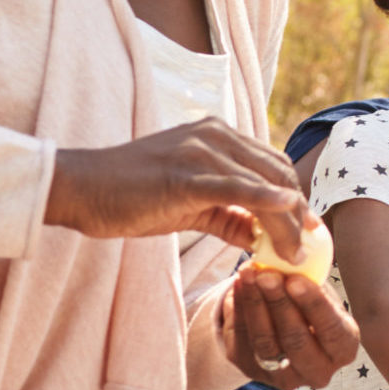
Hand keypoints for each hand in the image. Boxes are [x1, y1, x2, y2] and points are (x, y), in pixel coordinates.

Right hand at [48, 118, 310, 257]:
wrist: (81, 188)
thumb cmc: (130, 196)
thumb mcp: (188, 204)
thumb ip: (228, 215)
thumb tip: (261, 238)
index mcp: (217, 136)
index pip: (273, 165)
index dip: (296, 198)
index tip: (307, 229)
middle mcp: (214, 135)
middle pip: (277, 174)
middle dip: (298, 213)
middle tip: (305, 247)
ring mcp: (200, 151)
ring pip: (264, 184)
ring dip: (287, 222)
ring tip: (292, 253)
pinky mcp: (186, 175)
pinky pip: (237, 188)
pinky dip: (266, 201)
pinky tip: (287, 213)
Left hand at [219, 266, 360, 389]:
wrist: (286, 326)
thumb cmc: (310, 305)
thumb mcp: (320, 294)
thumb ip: (310, 283)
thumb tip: (291, 263)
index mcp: (343, 350)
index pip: (331, 330)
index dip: (313, 305)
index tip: (295, 279)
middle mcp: (317, 371)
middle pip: (295, 340)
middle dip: (278, 303)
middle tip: (266, 274)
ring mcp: (283, 376)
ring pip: (265, 343)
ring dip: (254, 305)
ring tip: (248, 274)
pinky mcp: (252, 371)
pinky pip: (242, 341)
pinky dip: (238, 310)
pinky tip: (239, 285)